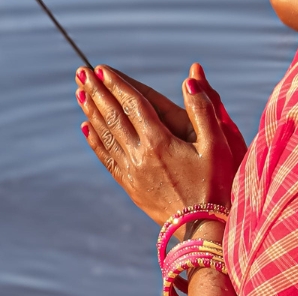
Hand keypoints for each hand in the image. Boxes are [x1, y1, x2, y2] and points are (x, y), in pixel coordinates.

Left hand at [76, 64, 240, 223]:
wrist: (202, 229)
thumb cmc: (215, 184)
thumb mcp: (218, 145)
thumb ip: (202, 110)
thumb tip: (189, 80)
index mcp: (161, 141)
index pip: (133, 105)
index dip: (118, 84)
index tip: (102, 68)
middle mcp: (141, 155)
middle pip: (113, 117)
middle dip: (97, 92)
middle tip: (82, 73)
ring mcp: (133, 172)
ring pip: (106, 136)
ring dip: (91, 112)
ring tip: (79, 93)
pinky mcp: (131, 187)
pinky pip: (107, 158)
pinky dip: (95, 141)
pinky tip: (86, 128)